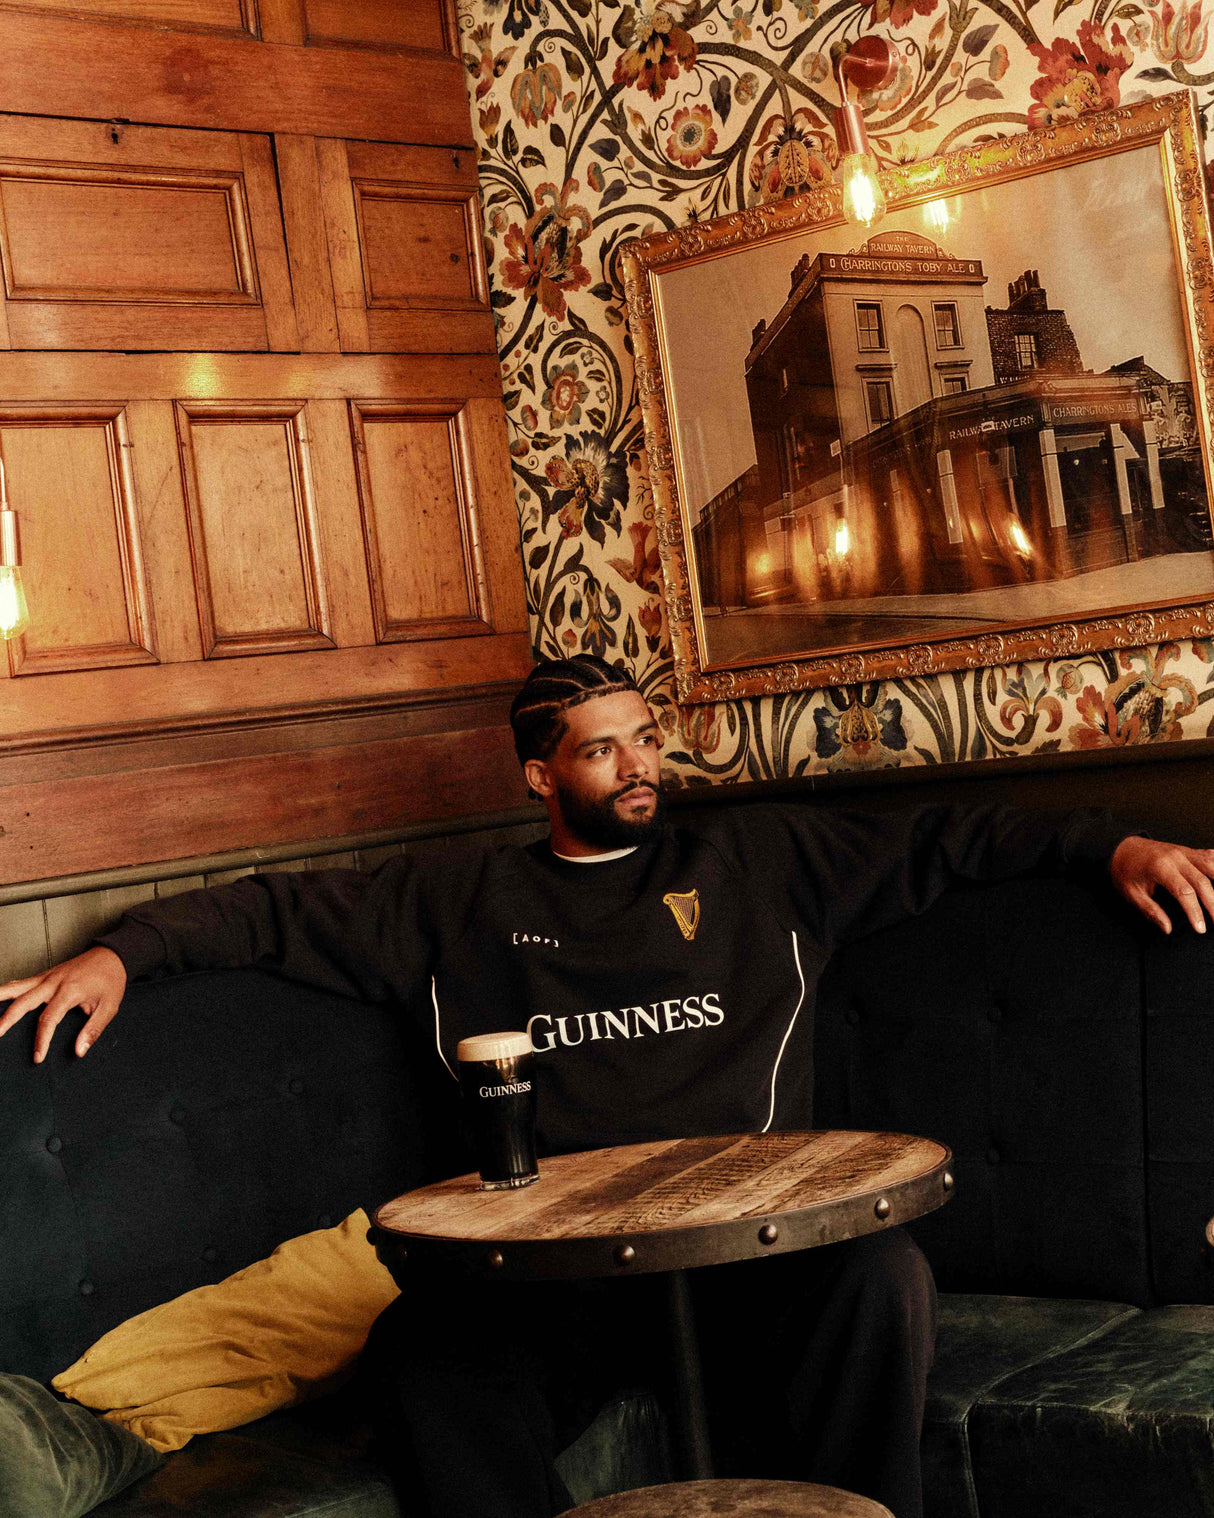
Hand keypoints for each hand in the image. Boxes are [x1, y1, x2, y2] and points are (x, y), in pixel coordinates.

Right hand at [0, 946, 127, 1061]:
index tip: (38, 1057)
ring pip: (16, 987)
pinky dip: (6, 990)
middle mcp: (53, 982)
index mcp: (69, 991)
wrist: (112, 955)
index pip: (48, 1019)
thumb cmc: (111, 981)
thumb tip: (79, 1051)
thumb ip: (93, 1030)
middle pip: (23, 1002)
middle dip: (6, 1020)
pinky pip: (21, 982)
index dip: (41, 1040)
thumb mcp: (109, 1007)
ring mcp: (46, 977)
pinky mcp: (44, 975)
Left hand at [1110, 835, 1213, 934]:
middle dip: (1213, 905)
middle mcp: (1176, 857)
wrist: (1120, 847)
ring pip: (1211, 866)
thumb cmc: (1125, 871)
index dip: (1195, 912)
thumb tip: (1168, 928)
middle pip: (1202, 882)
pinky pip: (1210, 856)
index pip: (1184, 892)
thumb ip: (1151, 911)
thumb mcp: (1131, 893)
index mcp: (1160, 867)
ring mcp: (1184, 852)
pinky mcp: (1189, 851)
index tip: (1200, 928)